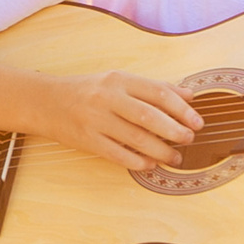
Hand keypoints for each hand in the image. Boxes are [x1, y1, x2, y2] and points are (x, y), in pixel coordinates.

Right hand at [46, 71, 202, 170]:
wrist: (46, 102)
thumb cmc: (87, 91)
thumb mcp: (119, 81)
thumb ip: (154, 87)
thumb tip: (189, 95)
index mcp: (119, 80)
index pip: (158, 93)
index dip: (182, 109)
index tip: (197, 122)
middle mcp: (108, 98)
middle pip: (149, 117)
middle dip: (175, 131)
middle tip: (189, 139)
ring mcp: (96, 120)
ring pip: (136, 138)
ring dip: (161, 150)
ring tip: (175, 157)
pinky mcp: (87, 140)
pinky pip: (118, 154)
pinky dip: (138, 161)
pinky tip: (150, 164)